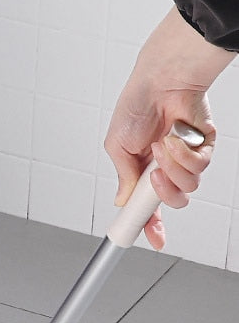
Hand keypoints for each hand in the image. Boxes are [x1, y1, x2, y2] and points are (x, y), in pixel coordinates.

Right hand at [104, 8, 232, 248]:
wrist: (160, 82)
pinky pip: (199, 167)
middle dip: (163, 195)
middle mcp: (166, 168)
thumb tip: (123, 200)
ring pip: (188, 187)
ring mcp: (186, 159)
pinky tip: (175, 138)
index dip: (151, 225)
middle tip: (152, 177)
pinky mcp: (204, 148)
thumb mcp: (117, 147)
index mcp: (143, 171)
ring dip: (172, 168)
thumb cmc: (135, 107)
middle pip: (173, 202)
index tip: (154, 240)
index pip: (149, 206)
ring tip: (162, 147)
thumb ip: (124, 177)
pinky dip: (184, 155)